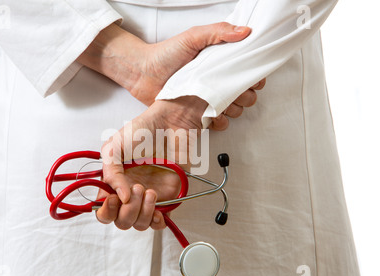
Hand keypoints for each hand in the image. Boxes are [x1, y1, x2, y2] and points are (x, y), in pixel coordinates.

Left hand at [77, 22, 263, 126]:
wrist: (142, 74)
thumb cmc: (166, 54)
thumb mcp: (192, 37)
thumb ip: (218, 32)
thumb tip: (246, 31)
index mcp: (222, 64)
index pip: (249, 72)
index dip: (254, 75)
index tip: (251, 76)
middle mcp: (218, 82)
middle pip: (247, 94)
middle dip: (245, 94)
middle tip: (232, 90)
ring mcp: (210, 99)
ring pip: (236, 110)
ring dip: (234, 108)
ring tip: (219, 102)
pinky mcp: (200, 115)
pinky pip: (220, 123)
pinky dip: (220, 122)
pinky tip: (212, 115)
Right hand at [96, 96, 207, 230]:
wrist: (171, 124)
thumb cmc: (143, 130)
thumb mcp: (114, 147)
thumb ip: (110, 173)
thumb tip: (121, 198)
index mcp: (113, 182)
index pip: (103, 209)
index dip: (106, 211)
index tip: (114, 199)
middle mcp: (129, 193)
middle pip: (121, 221)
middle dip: (127, 210)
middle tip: (136, 188)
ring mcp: (147, 197)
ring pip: (139, 223)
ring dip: (143, 212)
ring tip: (150, 191)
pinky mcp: (167, 199)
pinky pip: (159, 222)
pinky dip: (157, 222)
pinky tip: (157, 211)